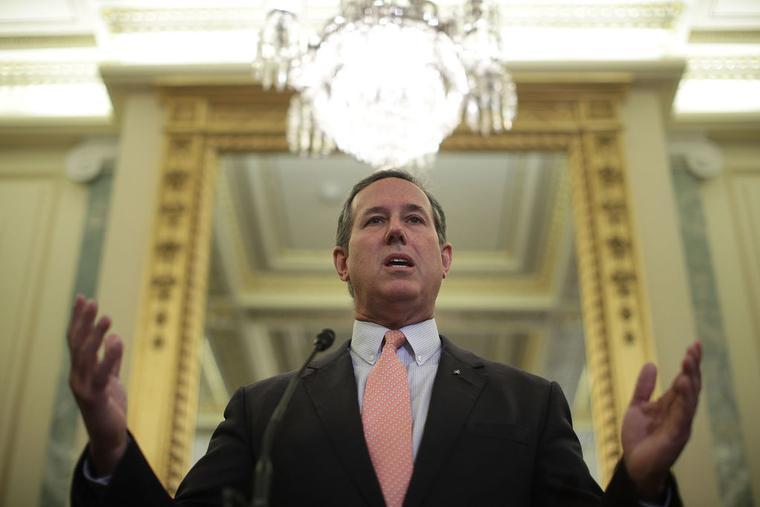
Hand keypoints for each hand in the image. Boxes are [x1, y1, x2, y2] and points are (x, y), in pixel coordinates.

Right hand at [67, 294, 127, 475]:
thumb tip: (113, 338)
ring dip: (95, 335)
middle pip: (77, 344)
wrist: (109, 436)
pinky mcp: (95, 397)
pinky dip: (108, 356)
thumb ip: (110, 360)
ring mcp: (83, 387)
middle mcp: (76, 376)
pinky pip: (102, 373)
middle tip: (92, 301)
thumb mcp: (110, 380)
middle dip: (84, 321)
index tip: (83, 298)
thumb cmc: (109, 407)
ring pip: (86, 356)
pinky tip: (116, 341)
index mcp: (80, 370)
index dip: (78, 318)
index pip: (75, 339)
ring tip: (106, 317)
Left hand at [621, 341, 701, 500]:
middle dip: (693, 368)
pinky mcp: (675, 436)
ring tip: (689, 362)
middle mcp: (680, 413)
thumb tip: (651, 364)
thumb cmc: (639, 438)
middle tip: (693, 349)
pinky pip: (683, 417)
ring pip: (690, 400)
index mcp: (672, 404)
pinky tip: (684, 386)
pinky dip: (684, 401)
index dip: (689, 363)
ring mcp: (680, 425)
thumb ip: (644, 387)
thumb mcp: (637, 407)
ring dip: (691, 381)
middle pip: (691, 387)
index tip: (694, 345)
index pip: (684, 380)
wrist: (634, 464)